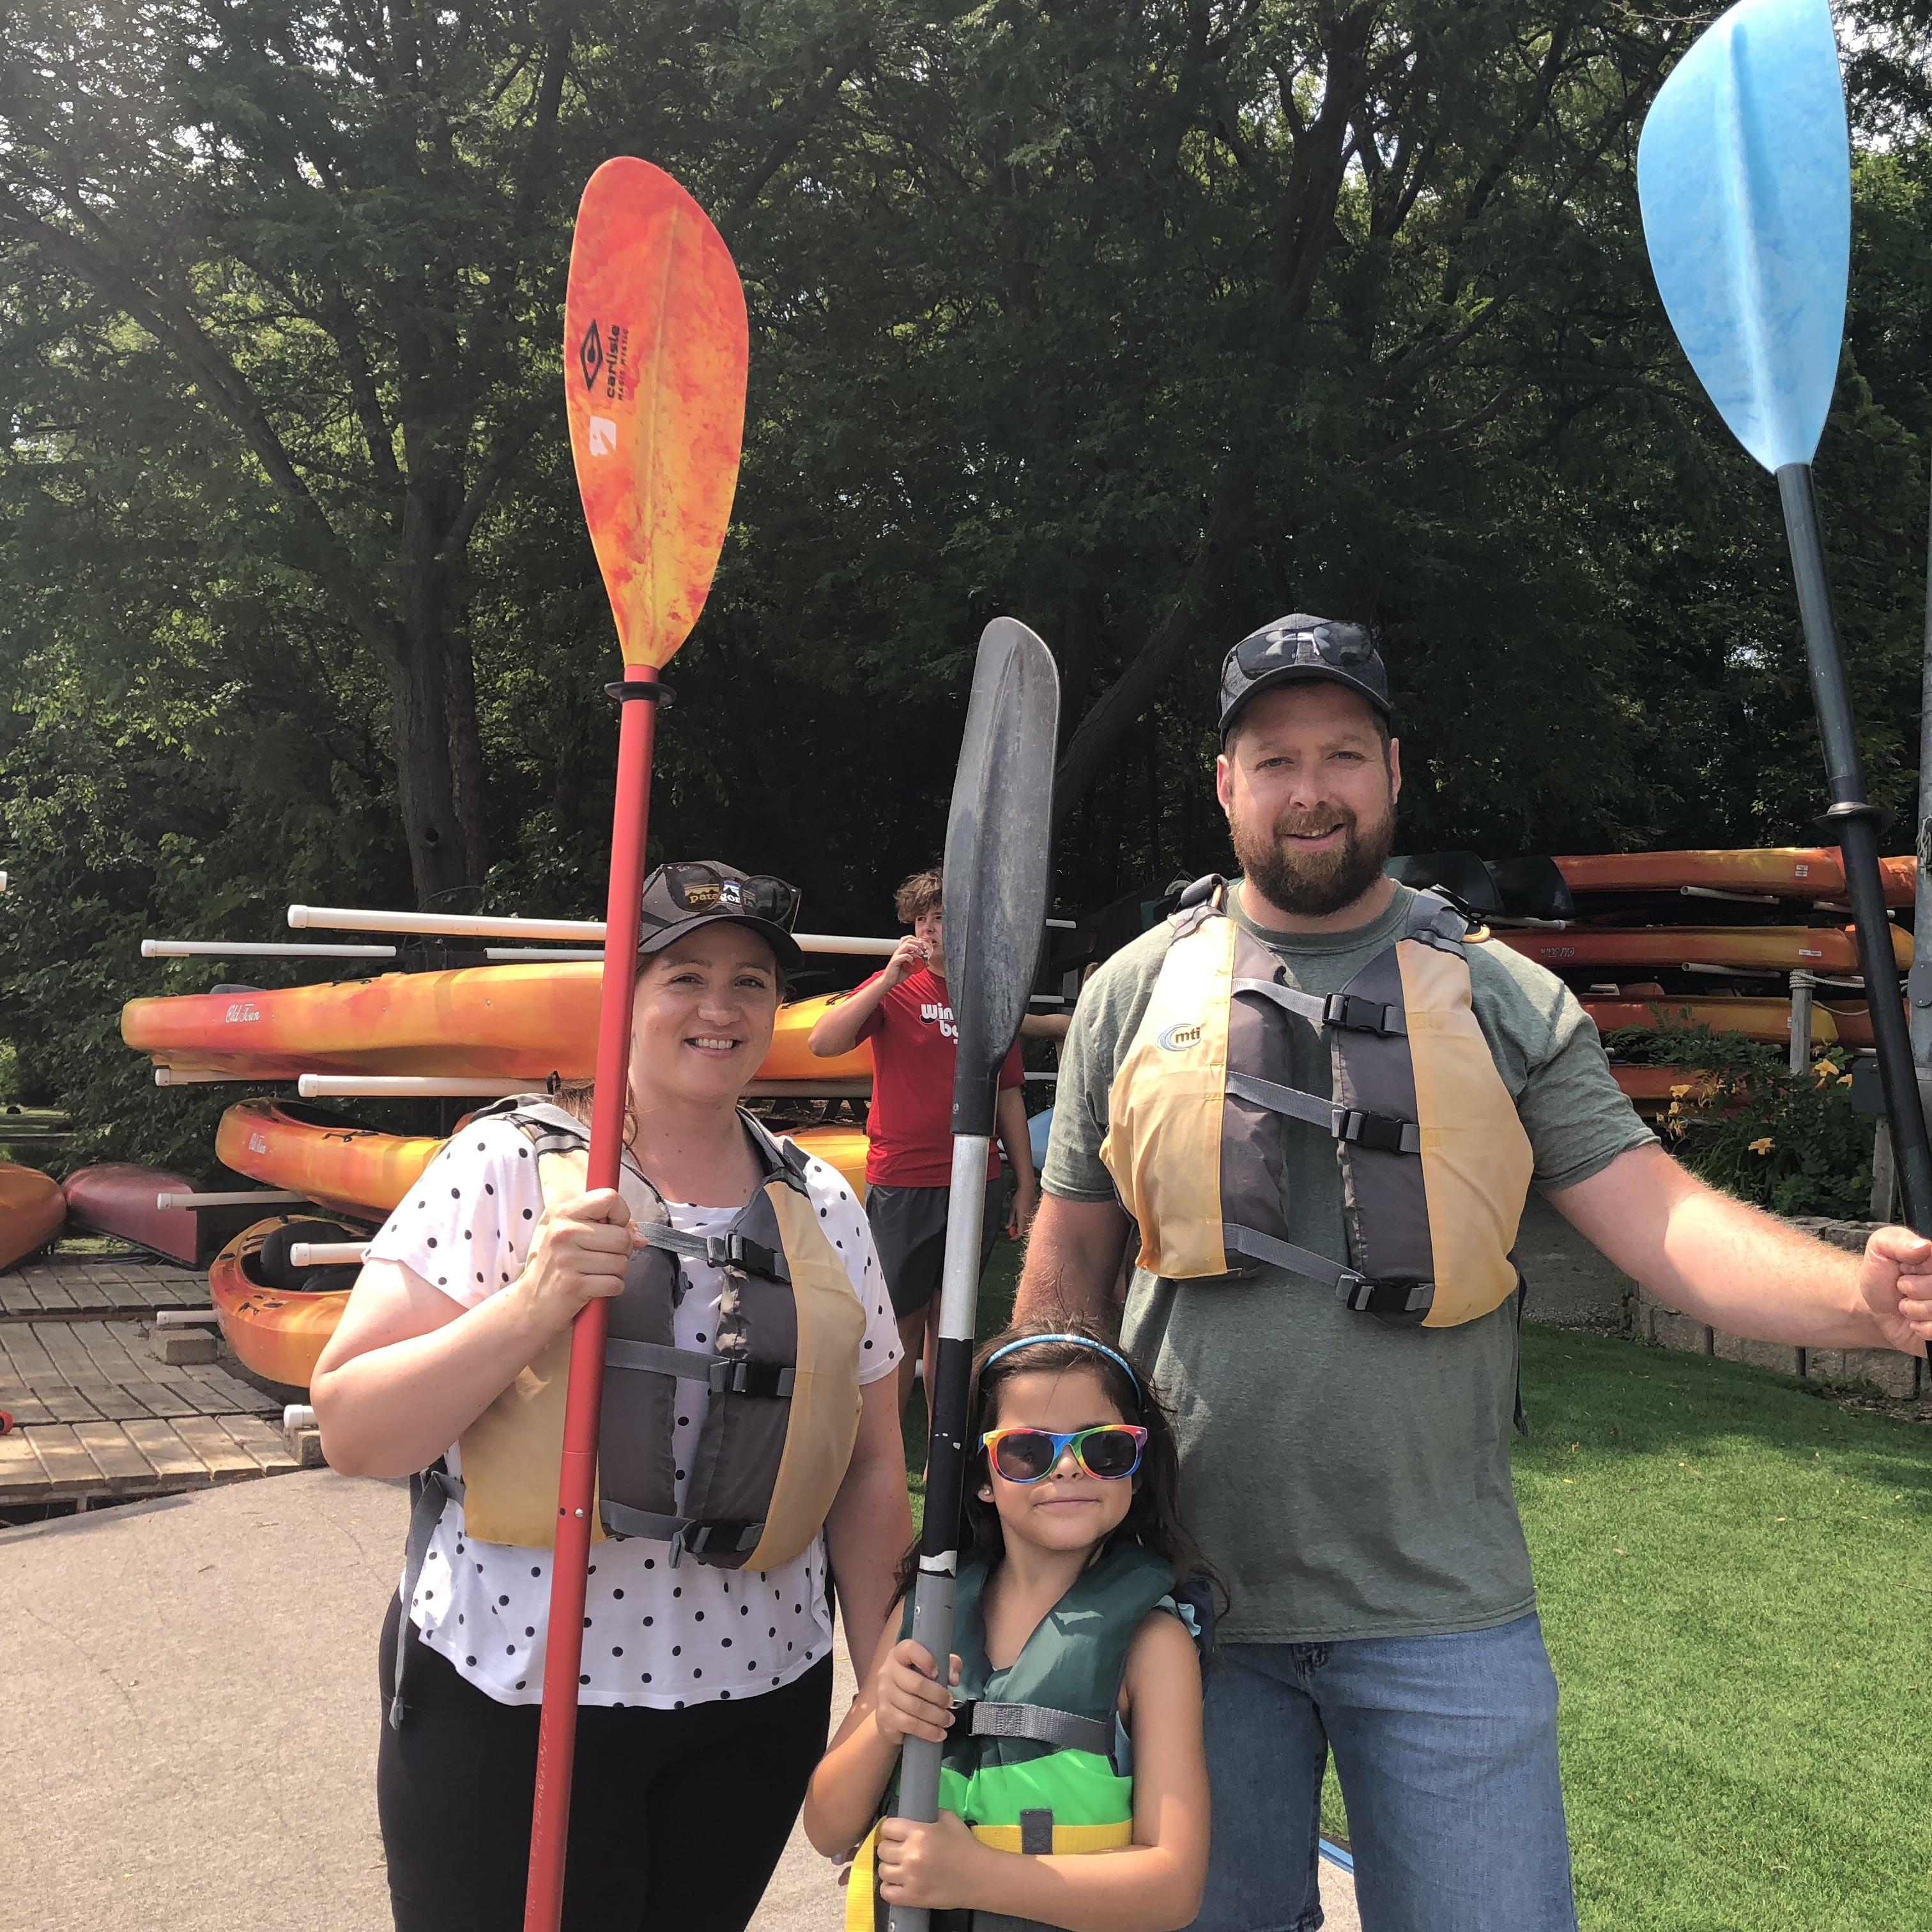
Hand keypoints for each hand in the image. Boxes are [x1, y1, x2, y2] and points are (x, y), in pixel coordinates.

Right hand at [510, 1188, 635, 1332]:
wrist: (534, 1301)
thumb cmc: (561, 1264)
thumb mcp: (576, 1234)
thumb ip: (612, 1226)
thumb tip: (641, 1238)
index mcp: (564, 1214)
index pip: (609, 1198)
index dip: (621, 1214)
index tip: (613, 1227)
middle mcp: (563, 1234)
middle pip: (622, 1236)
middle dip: (622, 1251)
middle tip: (603, 1257)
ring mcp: (567, 1260)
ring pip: (621, 1262)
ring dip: (617, 1271)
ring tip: (597, 1272)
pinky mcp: (574, 1286)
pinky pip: (615, 1283)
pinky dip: (612, 1288)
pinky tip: (595, 1286)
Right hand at [872, 1638, 958, 1743]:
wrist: (891, 1709)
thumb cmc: (915, 1682)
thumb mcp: (932, 1669)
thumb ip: (948, 1665)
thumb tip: (954, 1678)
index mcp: (898, 1655)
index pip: (909, 1649)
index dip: (925, 1659)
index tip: (938, 1672)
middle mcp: (886, 1673)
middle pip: (916, 1684)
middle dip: (939, 1696)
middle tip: (950, 1703)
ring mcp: (882, 1695)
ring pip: (914, 1707)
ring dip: (936, 1716)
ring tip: (948, 1720)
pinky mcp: (884, 1717)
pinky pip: (909, 1725)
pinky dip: (928, 1731)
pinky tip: (939, 1734)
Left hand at [874, 1811, 987, 1909]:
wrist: (980, 1876)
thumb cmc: (966, 1846)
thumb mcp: (949, 1819)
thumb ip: (929, 1814)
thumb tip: (914, 1814)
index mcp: (919, 1833)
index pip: (887, 1828)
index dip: (891, 1830)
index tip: (897, 1834)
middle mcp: (910, 1855)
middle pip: (882, 1849)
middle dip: (890, 1848)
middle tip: (900, 1850)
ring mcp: (910, 1878)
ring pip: (882, 1871)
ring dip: (890, 1867)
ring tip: (900, 1867)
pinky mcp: (912, 1898)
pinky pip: (886, 1892)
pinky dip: (890, 1887)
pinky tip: (899, 1883)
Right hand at [882, 934, 928, 988]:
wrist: (889, 981)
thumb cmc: (898, 974)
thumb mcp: (910, 967)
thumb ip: (917, 963)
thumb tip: (926, 961)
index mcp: (902, 951)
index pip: (908, 939)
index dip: (917, 940)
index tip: (924, 946)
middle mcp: (899, 951)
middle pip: (909, 940)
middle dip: (918, 943)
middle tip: (924, 949)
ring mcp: (896, 955)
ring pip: (907, 946)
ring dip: (916, 949)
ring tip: (921, 954)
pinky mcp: (895, 961)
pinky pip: (904, 956)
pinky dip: (911, 958)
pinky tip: (913, 963)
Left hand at [1007, 1180, 1037, 1241]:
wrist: (1028, 1189)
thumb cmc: (1019, 1198)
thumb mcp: (1012, 1208)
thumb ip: (1010, 1219)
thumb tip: (1007, 1228)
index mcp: (1022, 1218)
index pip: (1020, 1233)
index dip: (1015, 1237)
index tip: (1010, 1238)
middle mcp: (1028, 1219)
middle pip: (1024, 1232)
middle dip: (1017, 1233)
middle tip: (1011, 1232)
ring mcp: (1032, 1216)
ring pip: (1026, 1227)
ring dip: (1020, 1228)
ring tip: (1014, 1224)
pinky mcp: (1033, 1214)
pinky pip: (1029, 1222)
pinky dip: (1023, 1223)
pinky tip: (1019, 1218)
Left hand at [1858, 1224, 1931, 1354]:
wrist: (1870, 1304)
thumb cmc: (1880, 1274)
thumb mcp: (1880, 1247)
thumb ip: (1899, 1241)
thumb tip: (1923, 1246)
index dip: (1917, 1268)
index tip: (1904, 1268)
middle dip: (1912, 1288)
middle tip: (1902, 1287)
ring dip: (1914, 1309)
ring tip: (1905, 1303)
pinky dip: (1920, 1327)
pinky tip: (1913, 1319)